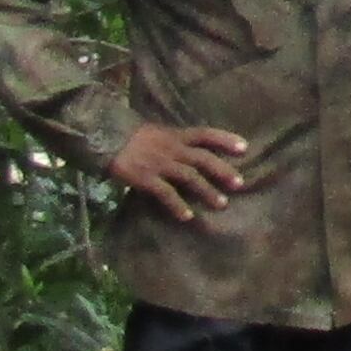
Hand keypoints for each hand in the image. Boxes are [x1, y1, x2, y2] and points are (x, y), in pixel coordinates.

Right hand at [108, 124, 251, 221]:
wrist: (105, 139)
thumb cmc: (133, 138)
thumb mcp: (159, 133)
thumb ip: (176, 143)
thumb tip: (195, 154)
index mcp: (176, 135)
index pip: (206, 134)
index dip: (225, 139)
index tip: (244, 148)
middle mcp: (172, 148)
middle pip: (203, 159)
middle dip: (223, 171)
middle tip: (239, 183)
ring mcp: (160, 164)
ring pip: (190, 177)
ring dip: (207, 191)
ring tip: (221, 204)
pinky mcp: (146, 178)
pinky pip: (166, 193)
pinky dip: (177, 205)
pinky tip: (187, 216)